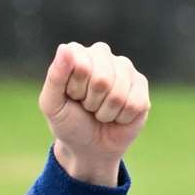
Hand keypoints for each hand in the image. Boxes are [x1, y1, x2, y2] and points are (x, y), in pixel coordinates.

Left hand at [38, 41, 150, 185]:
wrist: (89, 146)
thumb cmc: (68, 122)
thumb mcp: (52, 104)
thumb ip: (55, 77)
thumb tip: (65, 48)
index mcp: (77, 54)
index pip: (81, 66)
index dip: (75, 89)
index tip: (71, 97)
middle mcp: (102, 54)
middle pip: (102, 80)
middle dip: (91, 102)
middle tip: (86, 106)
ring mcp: (125, 68)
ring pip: (118, 93)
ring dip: (105, 111)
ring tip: (99, 111)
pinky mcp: (141, 84)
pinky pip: (135, 104)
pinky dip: (121, 117)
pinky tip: (117, 115)